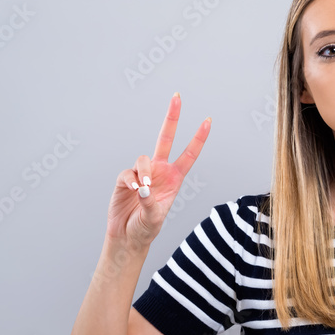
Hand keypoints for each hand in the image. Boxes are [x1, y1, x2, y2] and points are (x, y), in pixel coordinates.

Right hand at [107, 93, 210, 245]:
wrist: (127, 237)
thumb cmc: (145, 229)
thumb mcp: (154, 219)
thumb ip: (150, 202)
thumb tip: (143, 187)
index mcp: (174, 179)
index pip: (189, 154)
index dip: (199, 138)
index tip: (208, 120)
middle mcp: (159, 172)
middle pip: (166, 138)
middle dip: (171, 117)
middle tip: (177, 97)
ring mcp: (142, 173)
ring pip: (143, 159)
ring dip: (144, 173)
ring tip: (143, 189)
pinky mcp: (126, 179)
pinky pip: (128, 173)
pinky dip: (131, 180)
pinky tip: (133, 191)